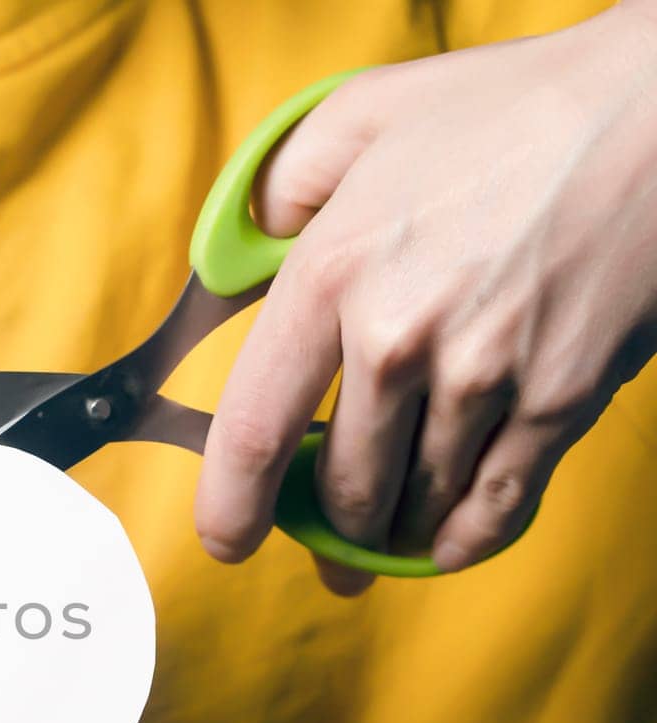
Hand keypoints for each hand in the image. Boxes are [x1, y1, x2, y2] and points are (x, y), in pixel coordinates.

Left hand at [195, 3, 656, 594]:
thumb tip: (240, 258)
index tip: (227, 540)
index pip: (255, 430)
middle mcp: (398, 338)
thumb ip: (279, 189)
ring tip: (384, 538)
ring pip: (419, 500)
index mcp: (331, 273)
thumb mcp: (361, 117)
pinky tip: (443, 548)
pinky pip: (500, 502)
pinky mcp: (562, 397)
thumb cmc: (511, 108)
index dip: (232, 506)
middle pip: (345, 485)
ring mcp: (485, 376)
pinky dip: (466, 539)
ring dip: (395, 532)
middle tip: (327, 541)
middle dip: (329, 529)